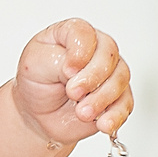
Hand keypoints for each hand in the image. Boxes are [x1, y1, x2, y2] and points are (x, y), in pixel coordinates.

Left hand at [13, 18, 131, 147]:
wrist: (38, 112)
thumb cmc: (36, 82)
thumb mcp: (33, 64)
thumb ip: (56, 59)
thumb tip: (78, 67)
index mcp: (73, 34)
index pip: (85, 33)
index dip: (80, 53)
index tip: (67, 70)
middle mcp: (96, 50)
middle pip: (109, 56)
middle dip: (92, 78)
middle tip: (73, 93)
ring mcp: (110, 73)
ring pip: (119, 80)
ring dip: (101, 99)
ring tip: (81, 112)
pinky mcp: (117, 97)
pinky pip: (125, 104)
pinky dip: (115, 115)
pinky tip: (103, 123)